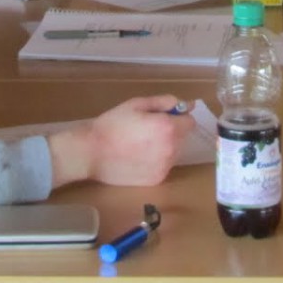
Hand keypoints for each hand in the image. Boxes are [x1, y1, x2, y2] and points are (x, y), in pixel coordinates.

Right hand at [48, 94, 193, 187]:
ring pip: (175, 153)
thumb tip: (186, 104)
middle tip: (147, 130)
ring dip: (165, 147)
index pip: (190, 122)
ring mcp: (165, 167)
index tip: (163, 117)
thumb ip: (164, 102)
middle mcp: (171, 149)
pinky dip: (157, 161)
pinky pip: (165, 166)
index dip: (178, 118)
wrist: (92, 153)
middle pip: (183, 138)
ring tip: (141, 144)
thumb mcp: (137, 104)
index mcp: (168, 128)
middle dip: (172, 132)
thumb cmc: (112, 124)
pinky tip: (138, 157)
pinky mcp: (157, 180)